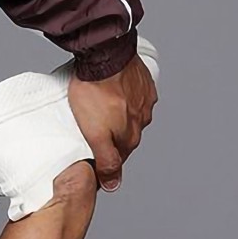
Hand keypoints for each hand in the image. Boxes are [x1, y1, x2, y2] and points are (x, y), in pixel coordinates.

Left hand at [66, 55, 157, 192]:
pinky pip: (135, 94)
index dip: (104, 155)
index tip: (93, 149)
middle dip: (111, 134)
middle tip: (93, 125)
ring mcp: (144, 99)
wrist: (105, 54)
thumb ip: (106, 160)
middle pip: (125, 135)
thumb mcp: (93, 134)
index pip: (119, 156)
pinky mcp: (143, 82)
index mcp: (130, 135)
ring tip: (101, 105)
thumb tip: (113, 184)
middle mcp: (142, 119)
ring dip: (119, 113)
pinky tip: (113, 90)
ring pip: (131, 114)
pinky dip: (125, 96)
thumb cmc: (93, 91)